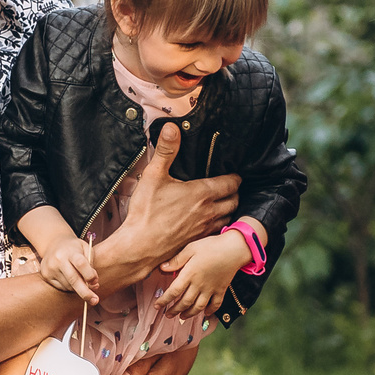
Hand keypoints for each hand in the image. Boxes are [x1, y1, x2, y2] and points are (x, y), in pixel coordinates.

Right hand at [38, 236, 100, 303]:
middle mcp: (58, 260)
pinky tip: (70, 278)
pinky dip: (69, 287)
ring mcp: (50, 268)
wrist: (54, 243)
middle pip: (73, 280)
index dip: (90, 275)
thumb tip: (94, 284)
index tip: (96, 282)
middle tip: (95, 301)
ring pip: (68, 286)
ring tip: (81, 280)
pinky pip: (61, 287)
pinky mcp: (45, 275)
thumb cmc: (74, 248)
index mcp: (71, 252)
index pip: (81, 264)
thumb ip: (91, 264)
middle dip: (85, 292)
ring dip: (78, 288)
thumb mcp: (86, 249)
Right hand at [94, 124, 239, 287]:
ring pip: (229, 216)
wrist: (139, 247)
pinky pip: (218, 231)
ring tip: (223, 202)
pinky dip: (220, 224)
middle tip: (229, 186)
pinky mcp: (198, 241)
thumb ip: (166, 151)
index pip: (231, 183)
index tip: (233, 173)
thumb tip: (172, 128)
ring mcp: (205, 228)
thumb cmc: (145, 212)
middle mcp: (208, 212)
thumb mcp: (153, 176)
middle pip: (234, 200)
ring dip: (229, 209)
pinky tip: (210, 221)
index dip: (235, 177)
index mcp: (201, 193)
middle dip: (234, 192)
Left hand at [157, 230, 248, 318]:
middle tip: (167, 315)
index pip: (174, 291)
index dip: (164, 300)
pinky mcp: (221, 289)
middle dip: (174, 310)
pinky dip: (210, 311)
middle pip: (184, 302)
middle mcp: (199, 284)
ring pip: (198, 307)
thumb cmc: (211, 246)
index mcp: (190, 274)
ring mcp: (211, 289)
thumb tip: (162, 268)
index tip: (157, 306)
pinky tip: (205, 314)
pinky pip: (215, 304)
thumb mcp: (191, 248)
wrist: (235, 248)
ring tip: (182, 317)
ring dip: (189, 314)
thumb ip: (176, 260)